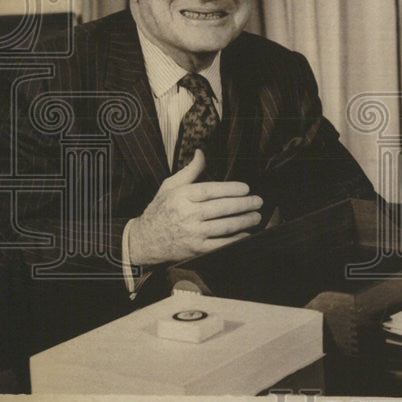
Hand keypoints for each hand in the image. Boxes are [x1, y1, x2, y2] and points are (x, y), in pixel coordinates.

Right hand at [126, 149, 262, 266]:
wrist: (143, 240)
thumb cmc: (160, 210)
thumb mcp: (170, 186)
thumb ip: (190, 171)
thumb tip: (201, 152)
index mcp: (181, 196)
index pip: (211, 190)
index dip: (231, 189)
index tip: (246, 188)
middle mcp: (187, 214)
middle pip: (222, 208)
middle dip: (244, 204)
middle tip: (258, 201)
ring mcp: (192, 233)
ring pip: (225, 226)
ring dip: (245, 221)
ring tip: (256, 216)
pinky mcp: (196, 249)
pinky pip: (221, 244)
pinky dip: (236, 240)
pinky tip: (247, 234)